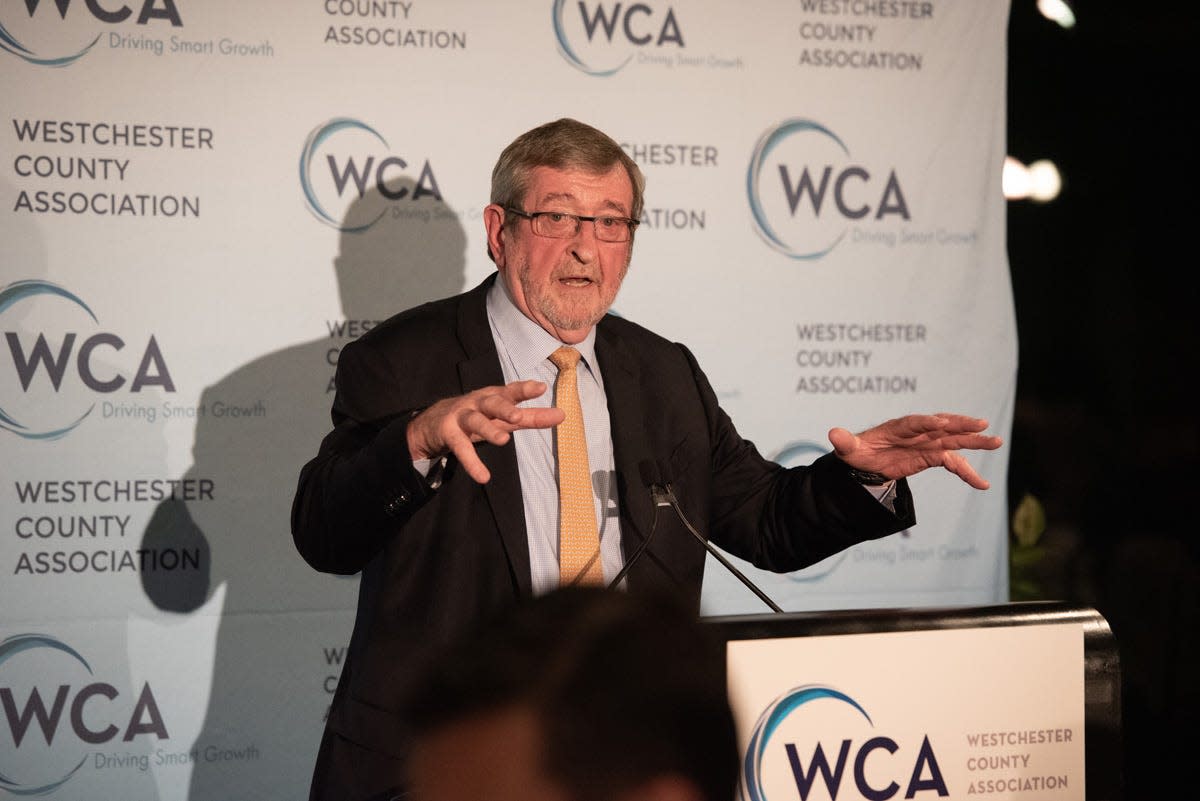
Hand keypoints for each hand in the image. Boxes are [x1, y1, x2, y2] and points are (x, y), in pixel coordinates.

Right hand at [407, 380, 564, 483]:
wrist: (434, 423)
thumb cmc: (477, 416)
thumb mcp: (503, 417)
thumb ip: (531, 417)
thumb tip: (562, 415)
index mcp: (494, 397)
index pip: (511, 392)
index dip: (524, 389)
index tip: (541, 388)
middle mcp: (478, 403)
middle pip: (492, 402)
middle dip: (505, 408)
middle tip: (518, 416)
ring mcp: (462, 416)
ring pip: (476, 421)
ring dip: (489, 430)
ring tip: (503, 440)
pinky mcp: (449, 432)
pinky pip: (460, 447)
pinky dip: (472, 462)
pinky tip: (483, 476)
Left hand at [827, 413, 1002, 489]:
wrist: (865, 460)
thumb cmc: (857, 452)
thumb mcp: (848, 449)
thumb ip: (845, 442)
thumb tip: (833, 434)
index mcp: (896, 428)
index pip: (913, 423)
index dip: (926, 422)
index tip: (941, 422)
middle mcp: (916, 432)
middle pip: (941, 427)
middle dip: (960, 426)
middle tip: (982, 425)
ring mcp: (926, 444)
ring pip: (953, 442)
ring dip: (974, 443)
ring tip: (997, 443)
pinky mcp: (931, 456)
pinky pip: (952, 463)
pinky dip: (967, 472)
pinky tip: (982, 485)